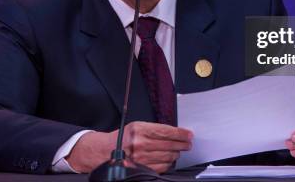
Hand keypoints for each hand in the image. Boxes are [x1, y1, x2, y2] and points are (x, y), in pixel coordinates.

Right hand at [66, 121, 192, 173]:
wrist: (105, 151)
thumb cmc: (123, 137)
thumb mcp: (137, 126)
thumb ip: (154, 129)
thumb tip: (175, 133)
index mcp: (139, 129)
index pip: (166, 131)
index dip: (180, 133)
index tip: (189, 134)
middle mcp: (140, 143)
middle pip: (169, 145)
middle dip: (182, 144)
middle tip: (188, 143)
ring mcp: (140, 158)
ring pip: (167, 156)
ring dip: (176, 153)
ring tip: (178, 150)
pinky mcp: (141, 168)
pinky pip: (161, 167)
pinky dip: (168, 163)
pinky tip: (169, 159)